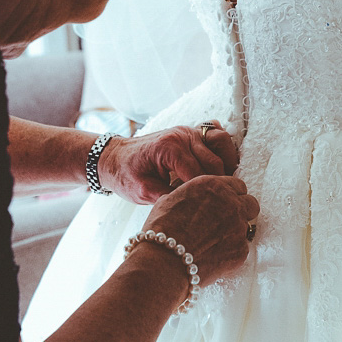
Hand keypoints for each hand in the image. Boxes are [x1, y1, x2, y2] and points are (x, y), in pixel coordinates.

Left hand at [97, 122, 238, 204]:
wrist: (114, 157)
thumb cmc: (126, 174)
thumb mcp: (143, 192)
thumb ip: (170, 198)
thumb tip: (196, 206)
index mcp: (170, 148)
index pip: (201, 174)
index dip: (207, 195)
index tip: (210, 210)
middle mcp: (182, 135)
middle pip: (216, 161)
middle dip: (220, 184)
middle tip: (220, 203)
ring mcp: (188, 131)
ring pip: (223, 141)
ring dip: (228, 162)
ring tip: (224, 184)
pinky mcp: (191, 132)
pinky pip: (216, 134)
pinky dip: (223, 148)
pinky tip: (221, 166)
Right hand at [139, 175, 259, 286]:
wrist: (164, 261)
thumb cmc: (161, 230)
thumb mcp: (170, 199)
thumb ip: (190, 196)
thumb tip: (192, 200)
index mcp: (214, 186)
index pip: (237, 185)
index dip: (230, 195)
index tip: (224, 203)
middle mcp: (231, 203)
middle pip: (251, 203)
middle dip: (241, 210)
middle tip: (227, 220)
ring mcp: (238, 227)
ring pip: (246, 227)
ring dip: (234, 232)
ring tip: (214, 242)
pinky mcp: (241, 250)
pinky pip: (242, 248)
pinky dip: (230, 251)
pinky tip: (213, 255)